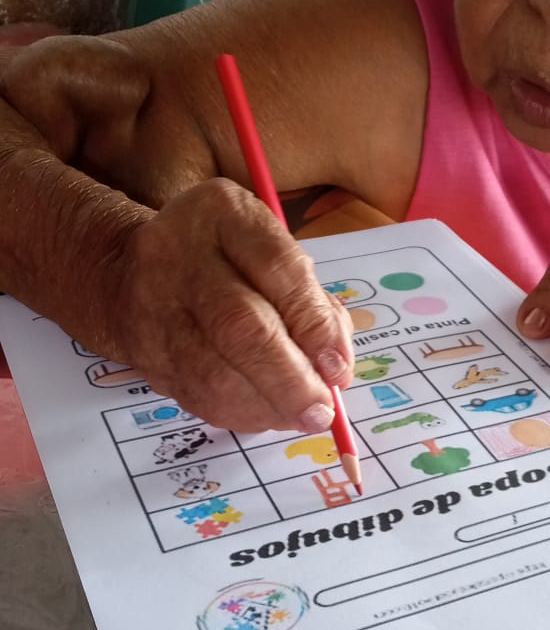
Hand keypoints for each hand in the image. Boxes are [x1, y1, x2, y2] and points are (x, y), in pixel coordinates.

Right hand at [106, 178, 353, 431]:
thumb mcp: (270, 251)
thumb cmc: (224, 261)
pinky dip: (242, 414)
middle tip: (321, 411)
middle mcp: (179, 255)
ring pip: (213, 373)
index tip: (338, 367)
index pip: (276, 266)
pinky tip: (266, 412)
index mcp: (223, 214)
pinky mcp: (144, 354)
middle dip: (290, 379)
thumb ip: (310, 300)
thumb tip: (335, 369)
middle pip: (239, 325)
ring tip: (299, 415)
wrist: (130, 272)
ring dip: (267, 405)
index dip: (313, 324)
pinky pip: (197, 397)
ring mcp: (153, 307)